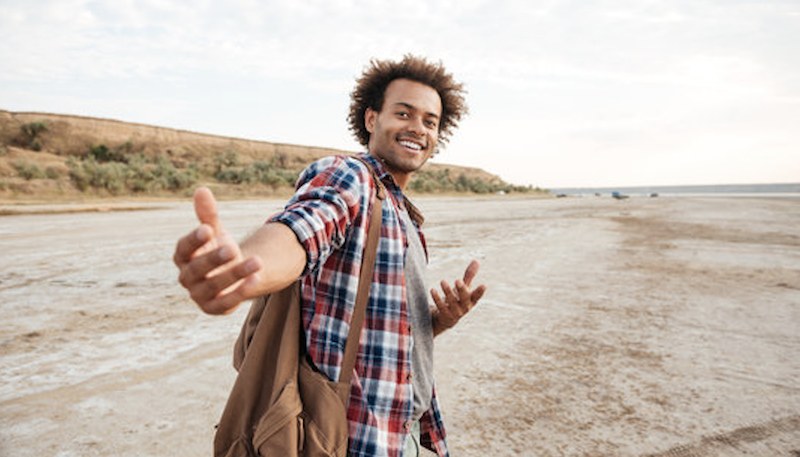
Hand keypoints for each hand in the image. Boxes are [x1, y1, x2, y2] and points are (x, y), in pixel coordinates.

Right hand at [173, 187, 262, 314]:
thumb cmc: (219, 248)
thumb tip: (202, 190)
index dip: (194, 240)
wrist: (233, 274)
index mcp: (183, 256)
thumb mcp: (216, 231)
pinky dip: (240, 292)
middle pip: (197, 269)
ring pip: (214, 285)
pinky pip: (225, 302)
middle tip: (233, 248)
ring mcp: (198, 294)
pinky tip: (256, 279)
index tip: (208, 229)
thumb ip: (208, 214)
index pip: (183, 249)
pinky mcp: (212, 308)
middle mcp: (187, 277)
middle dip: (214, 259)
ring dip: (235, 274)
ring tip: (257, 261)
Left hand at [430, 260, 486, 333]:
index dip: (480, 291)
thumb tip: (476, 260)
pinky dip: (436, 298)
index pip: (477, 295)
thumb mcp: (465, 288)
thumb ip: (469, 275)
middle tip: (457, 280)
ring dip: (447, 291)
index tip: (484, 285)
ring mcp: (455, 312)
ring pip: (451, 301)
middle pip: (464, 298)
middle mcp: (465, 307)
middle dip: (461, 289)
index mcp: (471, 300)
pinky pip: (441, 306)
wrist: (448, 318)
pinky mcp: (445, 315)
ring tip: (442, 281)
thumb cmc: (458, 299)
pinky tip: (432, 290)